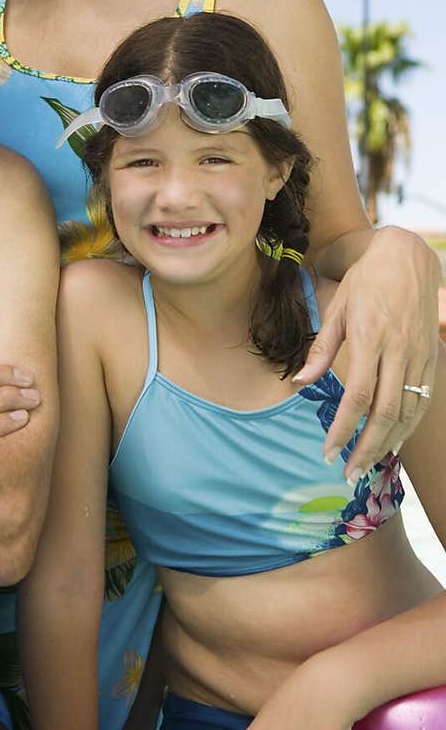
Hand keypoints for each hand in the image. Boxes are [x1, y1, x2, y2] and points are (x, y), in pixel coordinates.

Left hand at [293, 228, 439, 479]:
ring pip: (409, 410)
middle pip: (386, 412)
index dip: (343, 428)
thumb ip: (320, 349)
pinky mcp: (431, 356)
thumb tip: (299, 383)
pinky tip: (393, 441)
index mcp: (371, 337)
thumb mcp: (335, 308)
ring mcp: (419, 354)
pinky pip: (423, 399)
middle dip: (367, 448)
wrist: (407, 257)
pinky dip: (408, 425)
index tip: (327, 451)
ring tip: (367, 465)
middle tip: (349, 473)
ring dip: (388, 443)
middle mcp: (399, 349)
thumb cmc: (364, 282)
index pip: (358, 395)